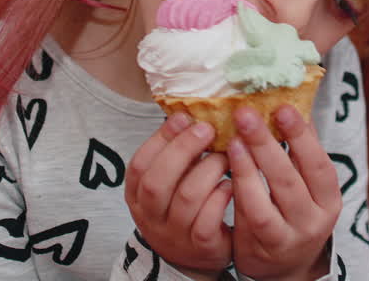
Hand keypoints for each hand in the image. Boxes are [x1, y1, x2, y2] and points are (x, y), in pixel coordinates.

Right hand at [126, 113, 233, 276]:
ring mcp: (174, 233)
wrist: (193, 256)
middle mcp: (151, 215)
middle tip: (208, 129)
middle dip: (184, 149)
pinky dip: (221, 196)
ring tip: (225, 157)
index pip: (140, 164)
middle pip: (158, 180)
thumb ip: (175, 153)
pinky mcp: (201, 246)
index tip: (184, 117)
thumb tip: (188, 112)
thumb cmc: (182, 206)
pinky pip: (209, 219)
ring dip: (210, 169)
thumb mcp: (170, 181)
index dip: (161, 138)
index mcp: (138, 195)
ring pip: (188, 197)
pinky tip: (231, 185)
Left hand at [229, 105, 340, 280]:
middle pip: (290, 179)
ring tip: (232, 139)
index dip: (302, 137)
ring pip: (267, 200)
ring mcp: (289, 237)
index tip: (283, 108)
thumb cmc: (292, 212)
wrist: (284, 265)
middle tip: (245, 114)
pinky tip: (227, 170)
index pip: (319, 165)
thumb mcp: (306, 186)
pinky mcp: (263, 248)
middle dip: (266, 144)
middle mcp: (314, 220)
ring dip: (248, 167)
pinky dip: (239, 190)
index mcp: (329, 198)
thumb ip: (300, 152)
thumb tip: (293, 102)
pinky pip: (249, 216)